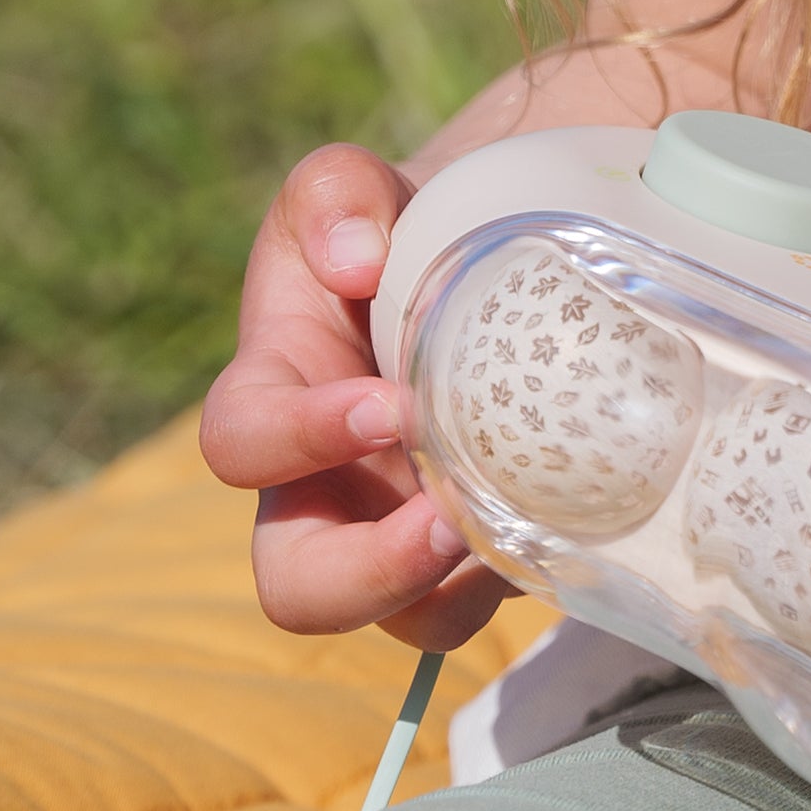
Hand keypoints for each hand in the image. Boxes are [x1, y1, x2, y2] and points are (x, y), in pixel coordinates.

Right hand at [195, 141, 508, 651]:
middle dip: (365, 573)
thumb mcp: (352, 190)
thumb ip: (334, 194)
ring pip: (408, 621)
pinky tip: (569, 521)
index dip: (300, 440)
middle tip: (444, 521)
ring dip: (454, 592)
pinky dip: (528, 575)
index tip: (387, 404)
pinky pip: (492, 601)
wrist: (484, 256)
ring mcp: (404, 532)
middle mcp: (326, 487)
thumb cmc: (396, 230)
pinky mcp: (480, 553)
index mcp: (275, 395)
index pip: (242, 443)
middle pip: (297, 586)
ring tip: (514, 529)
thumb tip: (355, 260)